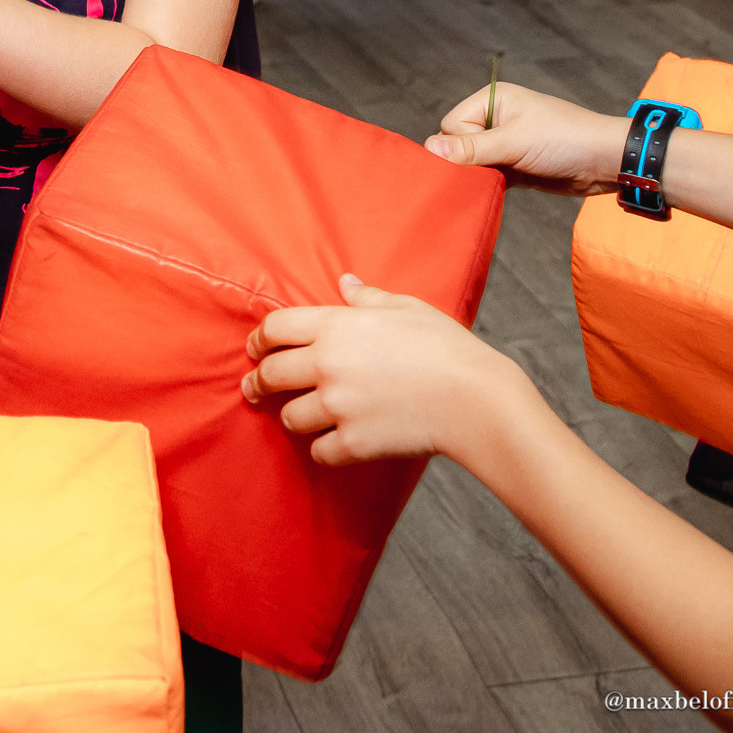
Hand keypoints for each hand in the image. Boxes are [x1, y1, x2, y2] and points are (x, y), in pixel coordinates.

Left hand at [242, 274, 526, 464]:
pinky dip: (324, 450)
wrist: (476, 399)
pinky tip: (333, 444)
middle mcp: (327, 365)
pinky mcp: (353, 442)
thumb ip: (368, 297)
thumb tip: (346, 281)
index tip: (255, 349)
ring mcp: (337, 406)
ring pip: (290, 417)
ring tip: (300, 417)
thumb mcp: (407, 308)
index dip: (259, 339)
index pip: (274, 328)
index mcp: (336, 326)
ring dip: (293, 417)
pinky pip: (319, 451)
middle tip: (255, 388)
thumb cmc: (447, 348)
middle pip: (270, 374)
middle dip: (258, 382)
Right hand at [423, 81, 629, 196]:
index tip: (481, 158)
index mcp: (493, 101)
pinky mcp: (513, 166)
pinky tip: (494, 192)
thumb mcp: (515, 142)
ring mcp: (504, 144)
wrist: (607, 162)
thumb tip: (429, 149)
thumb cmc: (565, 140)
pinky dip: (487, 185)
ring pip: (471, 163)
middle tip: (487, 173)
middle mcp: (495, 119)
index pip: (451, 125)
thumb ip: (471, 148)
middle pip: (457, 145)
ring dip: (478, 176)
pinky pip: (487, 176)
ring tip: (495, 183)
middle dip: (467, 163)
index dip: (460, 146)